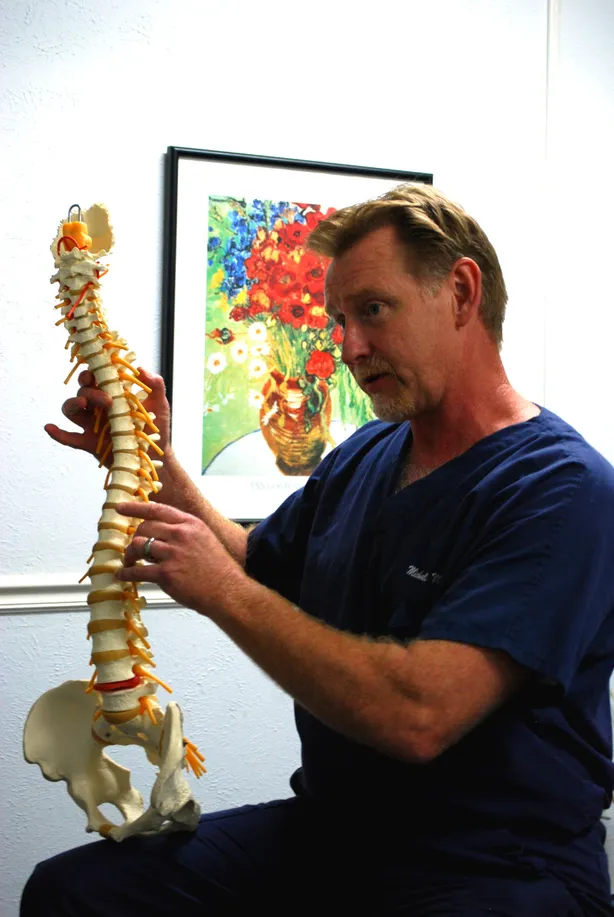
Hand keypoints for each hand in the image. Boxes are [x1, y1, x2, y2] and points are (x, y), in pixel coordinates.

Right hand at [45, 367, 170, 465]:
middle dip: (89, 390)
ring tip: (83, 404)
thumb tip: (140, 368)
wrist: (156, 455)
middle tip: (107, 400)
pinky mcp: (89, 443)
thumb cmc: (157, 427)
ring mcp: (92, 425)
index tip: (97, 372)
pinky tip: (49, 427)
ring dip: (72, 404)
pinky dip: (57, 433)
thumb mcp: (160, 404)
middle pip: (82, 392)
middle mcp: (99, 407)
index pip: (96, 378)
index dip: (92, 372)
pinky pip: (69, 438)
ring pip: (71, 410)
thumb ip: (156, 385)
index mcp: (113, 394)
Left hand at [115, 502, 245, 615]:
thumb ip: (185, 532)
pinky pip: (137, 571)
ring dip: (129, 555)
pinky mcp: (166, 574)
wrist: (227, 590)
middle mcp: (180, 535)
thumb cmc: (218, 568)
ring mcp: (173, 554)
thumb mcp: (204, 538)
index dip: (135, 508)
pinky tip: (123, 575)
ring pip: (138, 546)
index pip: (156, 509)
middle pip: (144, 528)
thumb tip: (162, 532)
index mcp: (190, 524)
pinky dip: (126, 573)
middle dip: (134, 538)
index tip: (121, 508)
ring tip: (129, 563)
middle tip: (132, 549)